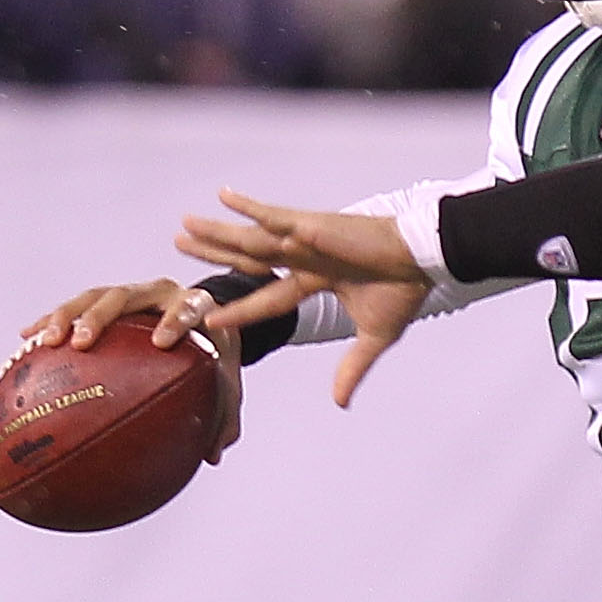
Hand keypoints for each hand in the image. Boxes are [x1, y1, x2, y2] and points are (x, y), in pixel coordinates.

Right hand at [19, 278, 241, 464]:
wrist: (204, 320)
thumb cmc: (216, 357)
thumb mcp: (227, 383)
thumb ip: (226, 415)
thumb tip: (213, 456)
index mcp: (195, 305)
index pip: (187, 307)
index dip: (175, 319)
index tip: (161, 341)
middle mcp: (158, 291)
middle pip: (125, 295)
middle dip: (100, 316)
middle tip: (83, 340)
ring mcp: (129, 294)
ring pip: (92, 297)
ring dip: (66, 316)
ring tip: (46, 341)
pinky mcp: (105, 300)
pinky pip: (72, 309)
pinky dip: (50, 323)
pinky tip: (25, 341)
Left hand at [176, 188, 431, 407]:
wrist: (422, 261)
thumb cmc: (403, 291)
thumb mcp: (374, 337)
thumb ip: (352, 368)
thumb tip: (339, 404)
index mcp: (315, 280)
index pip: (268, 297)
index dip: (239, 308)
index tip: (209, 315)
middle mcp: (304, 257)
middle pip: (249, 258)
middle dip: (215, 252)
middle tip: (179, 246)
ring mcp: (306, 239)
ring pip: (251, 238)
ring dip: (217, 233)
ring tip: (184, 226)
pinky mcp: (314, 226)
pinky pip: (275, 216)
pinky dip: (250, 208)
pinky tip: (223, 197)